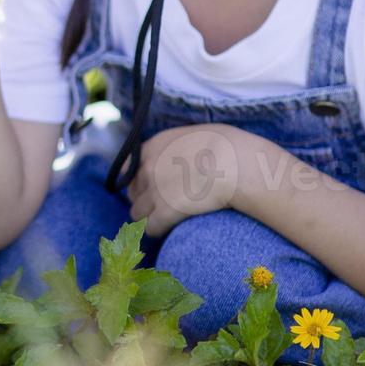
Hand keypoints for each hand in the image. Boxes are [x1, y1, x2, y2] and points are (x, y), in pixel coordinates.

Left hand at [127, 124, 246, 239]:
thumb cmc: (226, 147)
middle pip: (132, 192)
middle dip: (144, 199)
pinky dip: (158, 230)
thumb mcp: (193, 135)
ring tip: (166, 219)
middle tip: (162, 205)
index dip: (140, 180)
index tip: (151, 186)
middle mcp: (148, 168)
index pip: (128, 168)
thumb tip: (179, 158)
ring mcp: (154, 191)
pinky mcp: (165, 212)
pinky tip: (170, 229)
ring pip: (137, 213)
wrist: (236, 163)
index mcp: (153, 147)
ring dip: (149, 217)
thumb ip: (176, 147)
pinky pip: (150, 228)